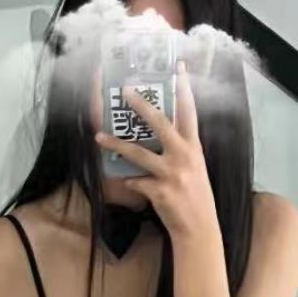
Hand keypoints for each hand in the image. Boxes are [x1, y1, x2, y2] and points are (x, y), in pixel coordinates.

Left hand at [94, 62, 217, 240]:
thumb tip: (162, 136)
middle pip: (161, 123)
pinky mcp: (160, 191)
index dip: (185, 88)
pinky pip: (136, 182)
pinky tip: (124, 182)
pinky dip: (129, 182)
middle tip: (125, 91)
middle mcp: (184, 156)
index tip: (179, 67)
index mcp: (194, 147)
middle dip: (141, 106)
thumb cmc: (196, 197)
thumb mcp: (195, 168)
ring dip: (116, 144)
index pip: (190, 112)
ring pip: (139, 153)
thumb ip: (181, 150)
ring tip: (99, 137)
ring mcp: (172, 174)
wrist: (199, 229)